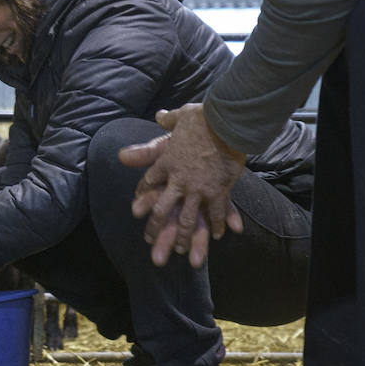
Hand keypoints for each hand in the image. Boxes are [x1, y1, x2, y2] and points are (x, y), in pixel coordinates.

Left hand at [118, 104, 244, 266]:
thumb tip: (158, 114)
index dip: (142, 196)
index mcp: (166, 162)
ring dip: (185, 237)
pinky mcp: (219, 190)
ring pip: (188, 219)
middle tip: (151, 242)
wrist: (227, 121)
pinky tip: (216, 235)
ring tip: (182, 251)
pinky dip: (216, 225)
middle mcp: (179, 180)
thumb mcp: (180, 117)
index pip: (148, 182)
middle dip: (156, 228)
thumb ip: (168, 120)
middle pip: (162, 209)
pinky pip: (216, 213)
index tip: (137, 208)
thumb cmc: (203, 118)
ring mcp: (198, 188)